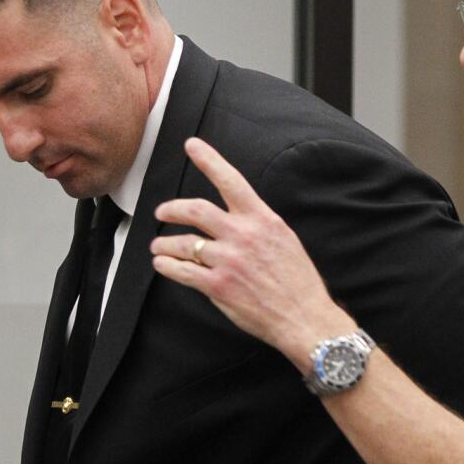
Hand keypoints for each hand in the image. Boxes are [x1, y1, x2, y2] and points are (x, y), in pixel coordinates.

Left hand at [150, 137, 354, 364]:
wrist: (305, 317)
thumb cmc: (299, 282)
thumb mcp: (285, 241)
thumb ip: (259, 226)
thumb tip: (236, 218)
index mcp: (263, 220)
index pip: (232, 181)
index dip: (209, 160)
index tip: (192, 146)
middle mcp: (244, 236)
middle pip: (196, 210)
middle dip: (172, 208)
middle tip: (162, 211)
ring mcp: (229, 261)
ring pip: (183, 243)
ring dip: (165, 242)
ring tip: (159, 245)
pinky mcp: (218, 286)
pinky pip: (182, 271)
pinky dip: (167, 265)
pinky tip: (163, 264)